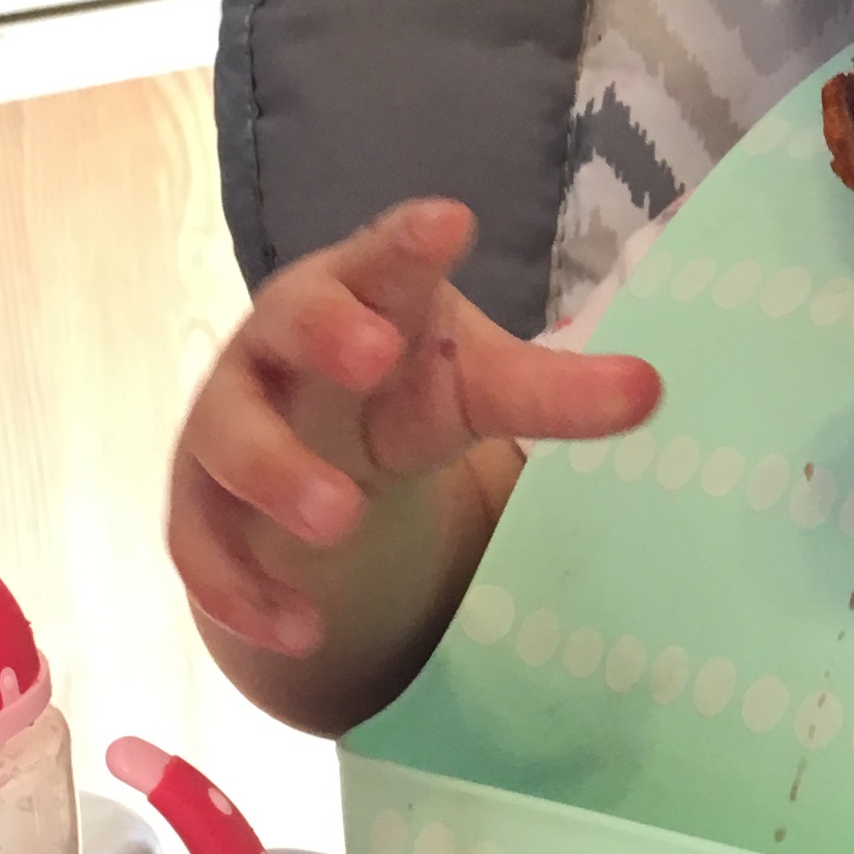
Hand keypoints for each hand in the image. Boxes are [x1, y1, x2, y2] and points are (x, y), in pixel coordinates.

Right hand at [168, 198, 659, 660]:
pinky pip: (202, 545)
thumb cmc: (404, 388)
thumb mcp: (481, 387)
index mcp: (361, 292)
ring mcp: (229, 421)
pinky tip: (301, 630)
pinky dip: (244, 590)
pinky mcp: (200, 505)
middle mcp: (281, 344)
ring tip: (343, 519)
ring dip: (280, 474)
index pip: (380, 256)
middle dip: (326, 332)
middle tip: (374, 355)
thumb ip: (556, 392)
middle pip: (287, 321)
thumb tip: (653, 391)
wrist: (313, 451)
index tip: (450, 224)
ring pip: (232, 439)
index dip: (406, 243)